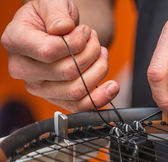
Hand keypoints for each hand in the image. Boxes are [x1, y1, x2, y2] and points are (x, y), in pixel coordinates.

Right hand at [1, 0, 118, 111]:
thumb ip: (56, 13)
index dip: (75, 42)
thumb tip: (62, 29)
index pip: (49, 51)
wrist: (58, 29)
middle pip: (68, 72)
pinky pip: (81, 107)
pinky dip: (101, 98)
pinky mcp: (58, 99)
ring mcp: (40, 88)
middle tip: (93, 39)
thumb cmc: (52, 16)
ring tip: (100, 53)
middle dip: (91, 52)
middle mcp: (23, 69)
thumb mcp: (52, 3)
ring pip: (78, 90)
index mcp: (16, 42)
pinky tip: (112, 86)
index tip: (84, 31)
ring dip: (99, 69)